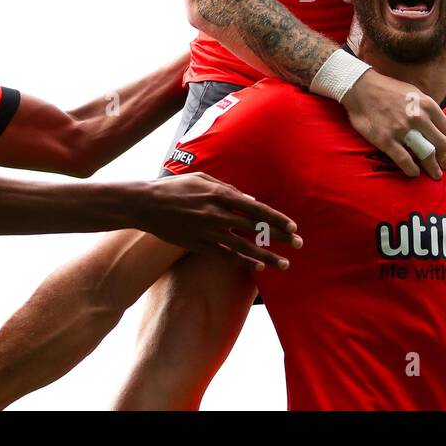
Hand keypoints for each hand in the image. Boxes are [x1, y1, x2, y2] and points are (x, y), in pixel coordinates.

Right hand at [139, 172, 301, 270]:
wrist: (146, 204)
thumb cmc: (176, 187)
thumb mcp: (202, 179)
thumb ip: (227, 188)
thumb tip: (249, 200)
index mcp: (220, 194)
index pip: (256, 208)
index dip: (276, 218)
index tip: (292, 227)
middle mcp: (217, 214)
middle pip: (255, 228)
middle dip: (280, 237)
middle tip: (298, 244)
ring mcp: (208, 231)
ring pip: (244, 247)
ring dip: (267, 256)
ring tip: (284, 264)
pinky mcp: (199, 245)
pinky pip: (226, 256)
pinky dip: (243, 262)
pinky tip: (258, 267)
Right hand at [340, 69, 445, 178]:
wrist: (360, 88)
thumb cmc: (387, 89)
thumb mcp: (414, 92)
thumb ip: (426, 108)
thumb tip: (434, 123)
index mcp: (427, 105)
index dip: (445, 141)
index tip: (442, 148)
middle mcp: (419, 118)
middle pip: (441, 144)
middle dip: (443, 157)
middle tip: (443, 165)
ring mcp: (403, 130)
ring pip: (426, 154)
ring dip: (432, 167)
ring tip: (434, 174)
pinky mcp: (387, 140)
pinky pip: (405, 160)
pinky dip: (412, 170)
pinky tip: (414, 173)